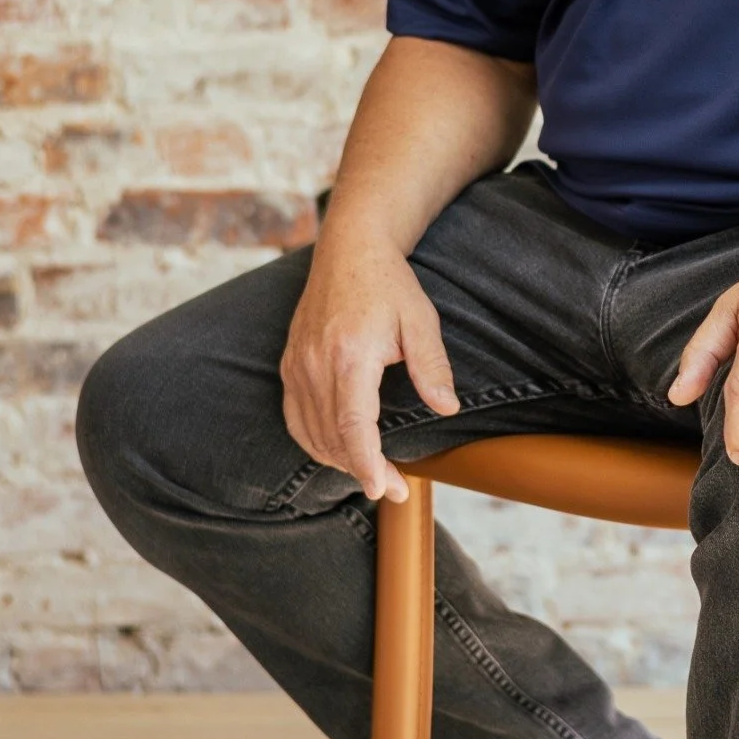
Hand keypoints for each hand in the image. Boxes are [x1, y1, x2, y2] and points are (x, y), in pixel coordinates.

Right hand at [280, 217, 457, 502]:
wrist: (350, 249)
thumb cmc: (389, 284)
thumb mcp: (421, 320)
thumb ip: (432, 366)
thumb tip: (448, 408)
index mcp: (350, 354)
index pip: (352, 426)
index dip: (367, 464)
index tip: (386, 489)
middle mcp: (316, 364)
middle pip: (331, 438)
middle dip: (362, 471)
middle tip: (396, 488)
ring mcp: (297, 366)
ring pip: (310, 434)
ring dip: (339, 460)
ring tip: (374, 471)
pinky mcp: (290, 365)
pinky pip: (296, 419)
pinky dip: (316, 442)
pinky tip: (340, 450)